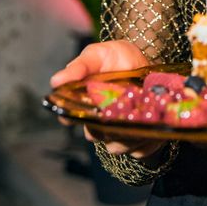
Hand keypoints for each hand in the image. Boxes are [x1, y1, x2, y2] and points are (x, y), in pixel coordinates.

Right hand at [50, 40, 164, 161]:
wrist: (146, 60)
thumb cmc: (117, 57)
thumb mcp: (97, 55)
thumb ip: (80, 67)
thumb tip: (56, 80)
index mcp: (84, 105)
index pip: (69, 118)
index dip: (71, 118)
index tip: (77, 111)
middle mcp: (100, 122)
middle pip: (95, 135)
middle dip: (103, 126)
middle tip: (114, 110)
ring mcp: (120, 132)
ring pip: (117, 146)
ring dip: (125, 134)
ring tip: (136, 116)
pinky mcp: (142, 138)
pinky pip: (141, 150)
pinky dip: (145, 142)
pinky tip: (150, 125)